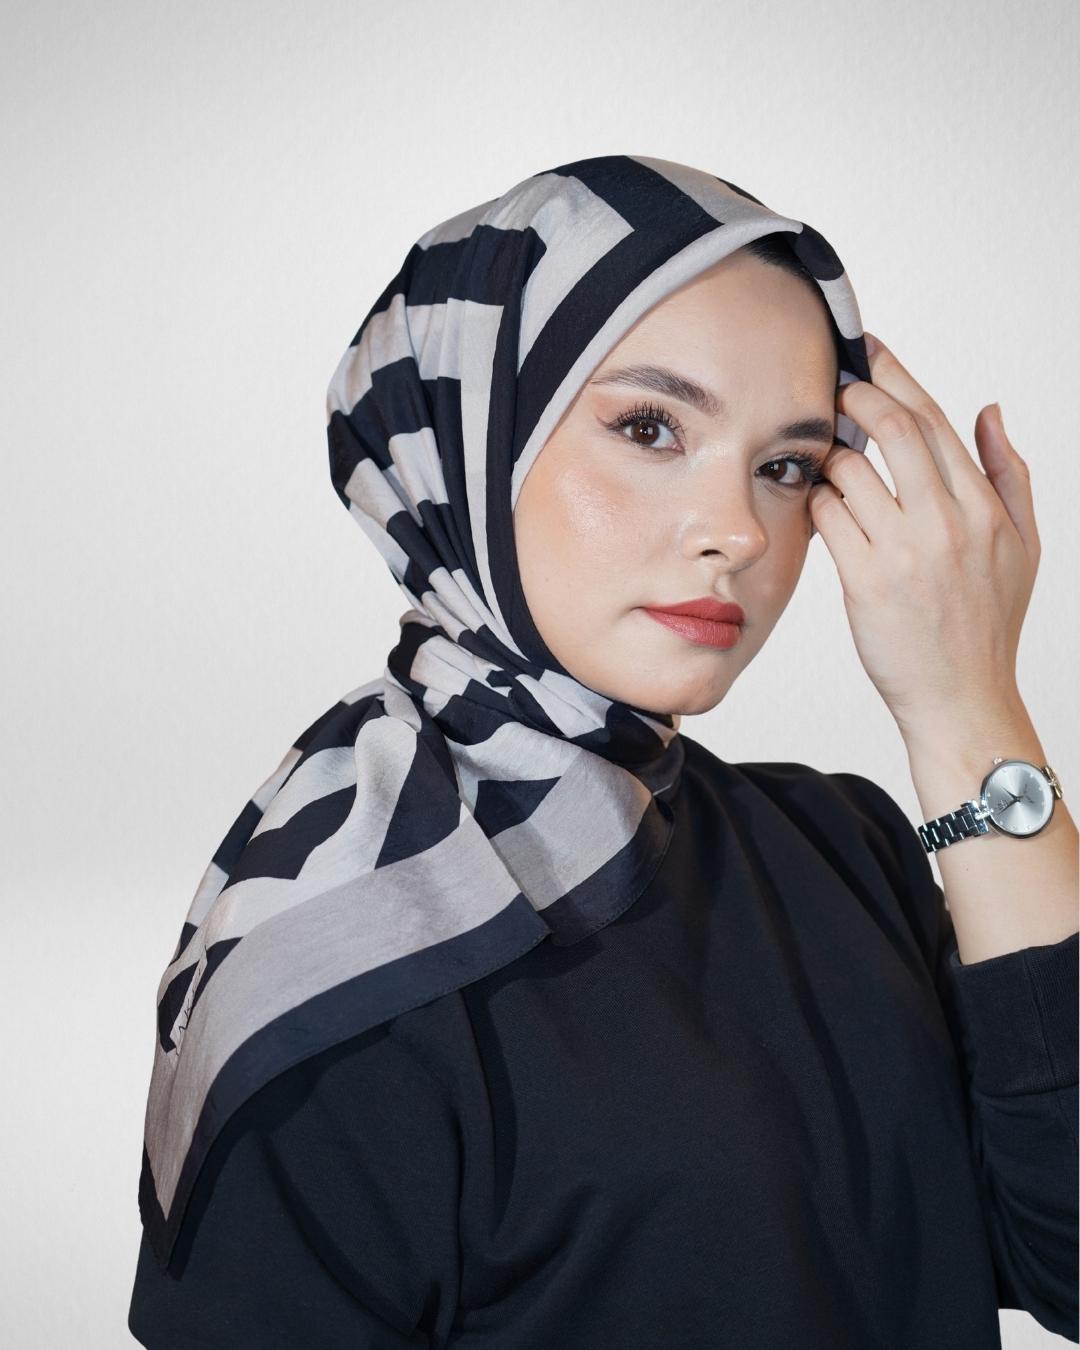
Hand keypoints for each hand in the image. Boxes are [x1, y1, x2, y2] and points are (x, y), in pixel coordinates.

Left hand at [808, 332, 1040, 741]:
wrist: (961, 696)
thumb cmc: (987, 622)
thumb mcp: (1022, 544)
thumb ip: (1008, 473)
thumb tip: (988, 411)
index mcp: (985, 506)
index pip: (934, 421)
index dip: (896, 377)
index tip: (869, 352)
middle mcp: (948, 521)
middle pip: (893, 429)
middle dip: (855, 397)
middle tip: (831, 388)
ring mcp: (907, 551)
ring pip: (853, 470)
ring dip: (830, 454)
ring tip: (823, 457)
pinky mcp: (867, 581)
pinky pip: (829, 517)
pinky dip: (818, 500)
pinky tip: (817, 502)